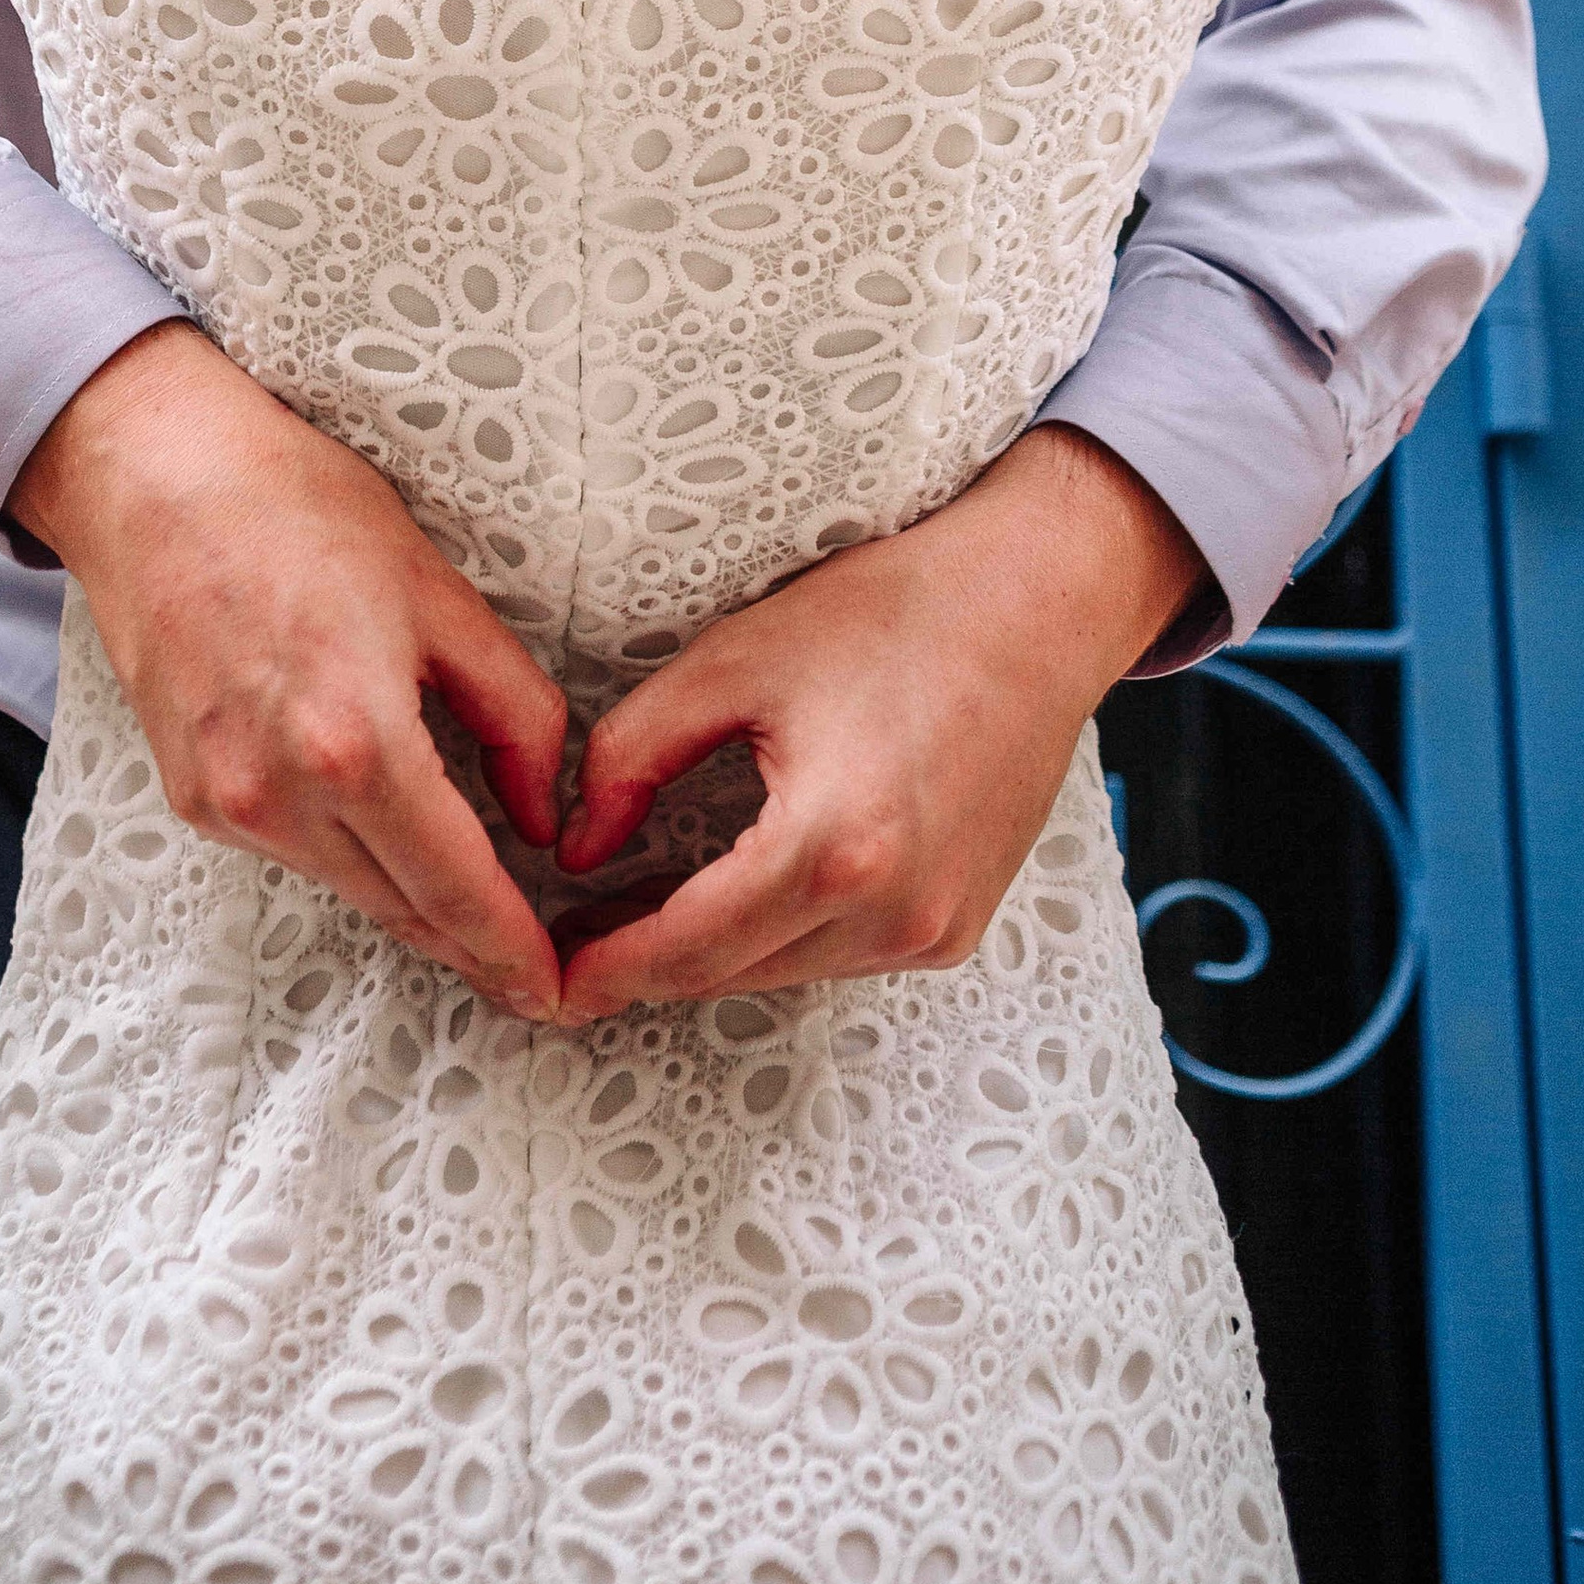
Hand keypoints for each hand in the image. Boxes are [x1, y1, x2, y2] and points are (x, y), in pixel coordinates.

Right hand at [9, 321, 569, 1017]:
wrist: (152, 477)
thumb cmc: (296, 508)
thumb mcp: (438, 592)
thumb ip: (513, 709)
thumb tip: (541, 811)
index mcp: (357, 744)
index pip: (455, 886)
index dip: (510, 949)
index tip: (552, 992)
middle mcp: (281, 795)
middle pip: (403, 908)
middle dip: (472, 944)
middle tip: (530, 967)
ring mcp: (225, 804)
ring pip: (347, 887)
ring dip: (412, 904)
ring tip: (473, 908)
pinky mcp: (190, 797)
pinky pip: (292, 851)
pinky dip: (347, 857)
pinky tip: (383, 836)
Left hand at [548, 424, 1202, 1025]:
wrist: (1034, 605)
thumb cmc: (888, 614)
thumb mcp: (733, 660)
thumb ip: (634, 754)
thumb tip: (580, 846)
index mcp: (831, 845)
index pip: (689, 945)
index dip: (609, 968)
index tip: (548, 978)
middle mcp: (892, 911)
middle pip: (731, 972)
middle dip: (646, 964)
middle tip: (570, 940)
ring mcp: (935, 929)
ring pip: (784, 971)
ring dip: (711, 953)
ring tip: (634, 914)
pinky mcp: (958, 925)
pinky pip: (840, 952)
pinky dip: (779, 936)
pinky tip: (731, 896)